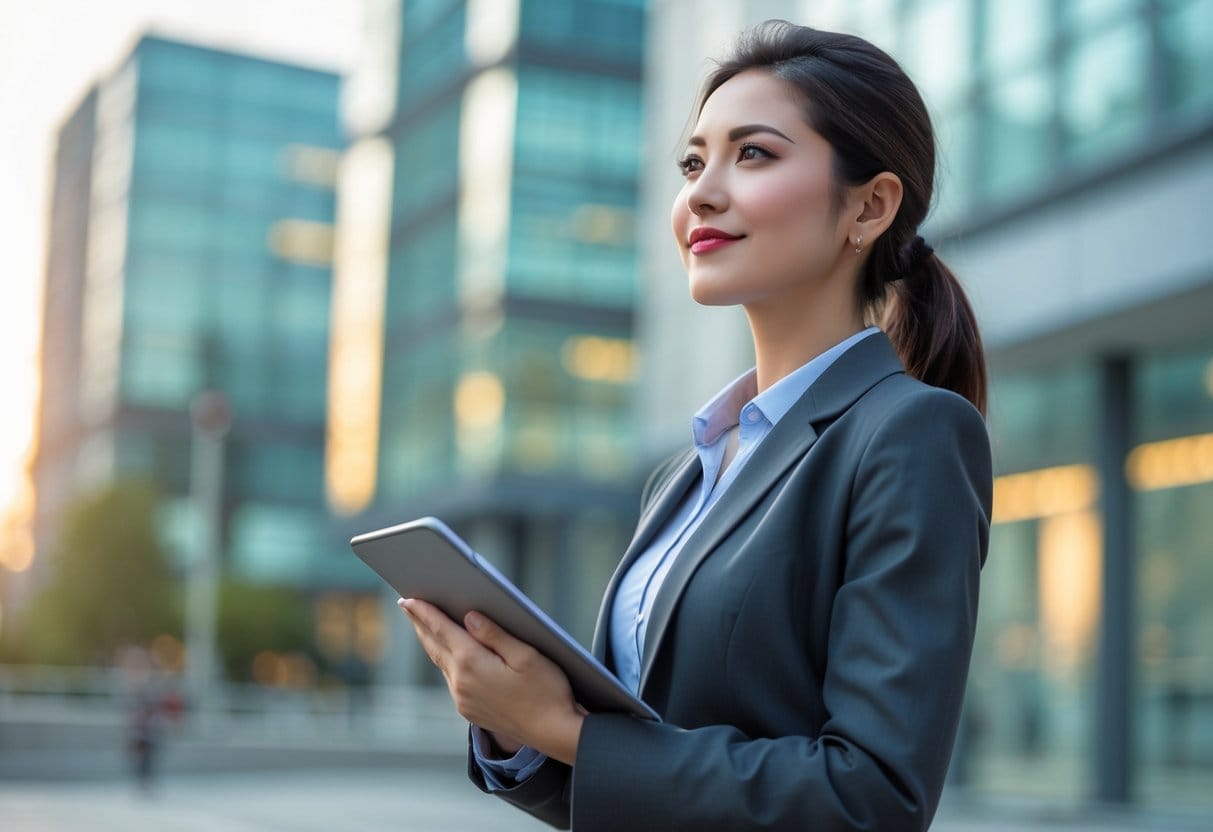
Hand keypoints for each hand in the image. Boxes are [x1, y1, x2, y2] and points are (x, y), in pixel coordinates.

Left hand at [399, 598, 584, 765]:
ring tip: (425, 626)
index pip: (441, 630)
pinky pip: (452, 680)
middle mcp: (461, 683)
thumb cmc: (547, 691)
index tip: (408, 599)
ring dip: (432, 643)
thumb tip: (469, 616)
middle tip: (407, 606)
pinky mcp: (470, 711)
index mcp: (473, 664)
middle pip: (434, 646)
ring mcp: (463, 700)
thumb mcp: (525, 655)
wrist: (555, 732)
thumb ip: (494, 634)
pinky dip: (446, 662)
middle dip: (420, 624)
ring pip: (441, 664)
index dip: (424, 612)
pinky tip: (449, 655)